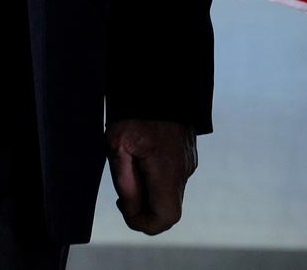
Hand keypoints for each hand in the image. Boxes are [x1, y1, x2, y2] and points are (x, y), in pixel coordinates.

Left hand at [106, 118, 196, 234]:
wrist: (159, 83)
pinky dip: (157, 182)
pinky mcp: (188, 155)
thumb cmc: (135, 113)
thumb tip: (132, 208)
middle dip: (143, 210)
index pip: (165, 218)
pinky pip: (173, 180)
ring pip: (170, 195)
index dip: (142, 223)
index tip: (124, 206)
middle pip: (168, 210)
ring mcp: (189, 163)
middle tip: (124, 193)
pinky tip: (142, 163)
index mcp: (168, 170)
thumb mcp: (118, 146)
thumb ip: (126, 183)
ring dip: (150, 195)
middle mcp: (184, 170)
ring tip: (131, 171)